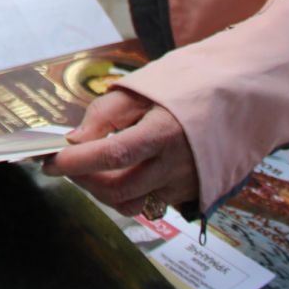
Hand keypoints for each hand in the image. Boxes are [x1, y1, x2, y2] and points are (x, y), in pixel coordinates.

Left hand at [46, 89, 197, 216]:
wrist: (239, 95)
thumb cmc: (188, 84)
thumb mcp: (142, 87)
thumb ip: (105, 114)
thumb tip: (75, 141)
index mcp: (164, 132)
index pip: (112, 156)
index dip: (76, 163)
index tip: (49, 162)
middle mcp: (176, 165)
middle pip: (118, 189)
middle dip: (83, 180)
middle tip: (64, 165)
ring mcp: (185, 184)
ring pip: (132, 204)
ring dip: (102, 192)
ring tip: (89, 170)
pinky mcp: (190, 193)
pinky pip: (149, 203)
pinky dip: (126, 193)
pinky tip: (119, 173)